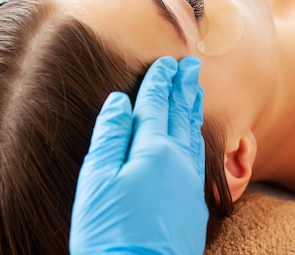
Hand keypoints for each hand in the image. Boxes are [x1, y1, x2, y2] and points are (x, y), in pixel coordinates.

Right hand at [70, 56, 207, 254]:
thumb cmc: (110, 231)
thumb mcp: (98, 179)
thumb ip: (111, 135)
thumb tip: (121, 101)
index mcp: (154, 149)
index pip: (157, 105)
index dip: (160, 82)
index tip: (166, 63)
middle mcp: (179, 160)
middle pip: (182, 114)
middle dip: (185, 88)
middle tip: (192, 66)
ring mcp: (190, 182)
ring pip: (193, 134)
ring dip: (193, 109)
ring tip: (196, 92)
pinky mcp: (193, 202)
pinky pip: (197, 155)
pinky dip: (195, 135)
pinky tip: (192, 136)